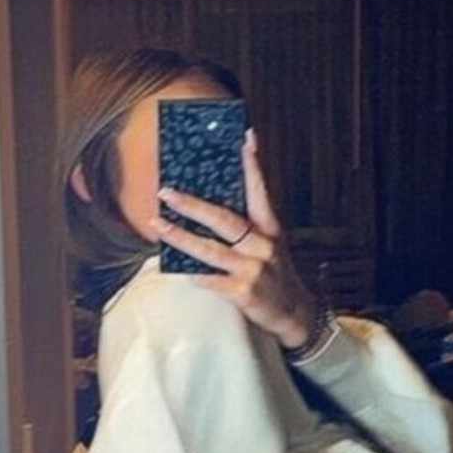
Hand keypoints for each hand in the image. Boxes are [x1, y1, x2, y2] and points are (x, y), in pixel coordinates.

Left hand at [150, 130, 316, 348]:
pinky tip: (174, 266)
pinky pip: (209, 279)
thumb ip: (248, 226)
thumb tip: (211, 204)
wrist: (294, 313)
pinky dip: (191, 272)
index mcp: (270, 229)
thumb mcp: (270, 245)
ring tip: (159, 225)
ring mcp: (253, 269)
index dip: (253, 166)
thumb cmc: (275, 274)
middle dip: (192, 205)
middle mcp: (263, 246)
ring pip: (210, 250)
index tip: (245, 140)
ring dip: (180, 237)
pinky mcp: (243, 292)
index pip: (260, 192)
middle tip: (166, 192)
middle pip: (224, 220)